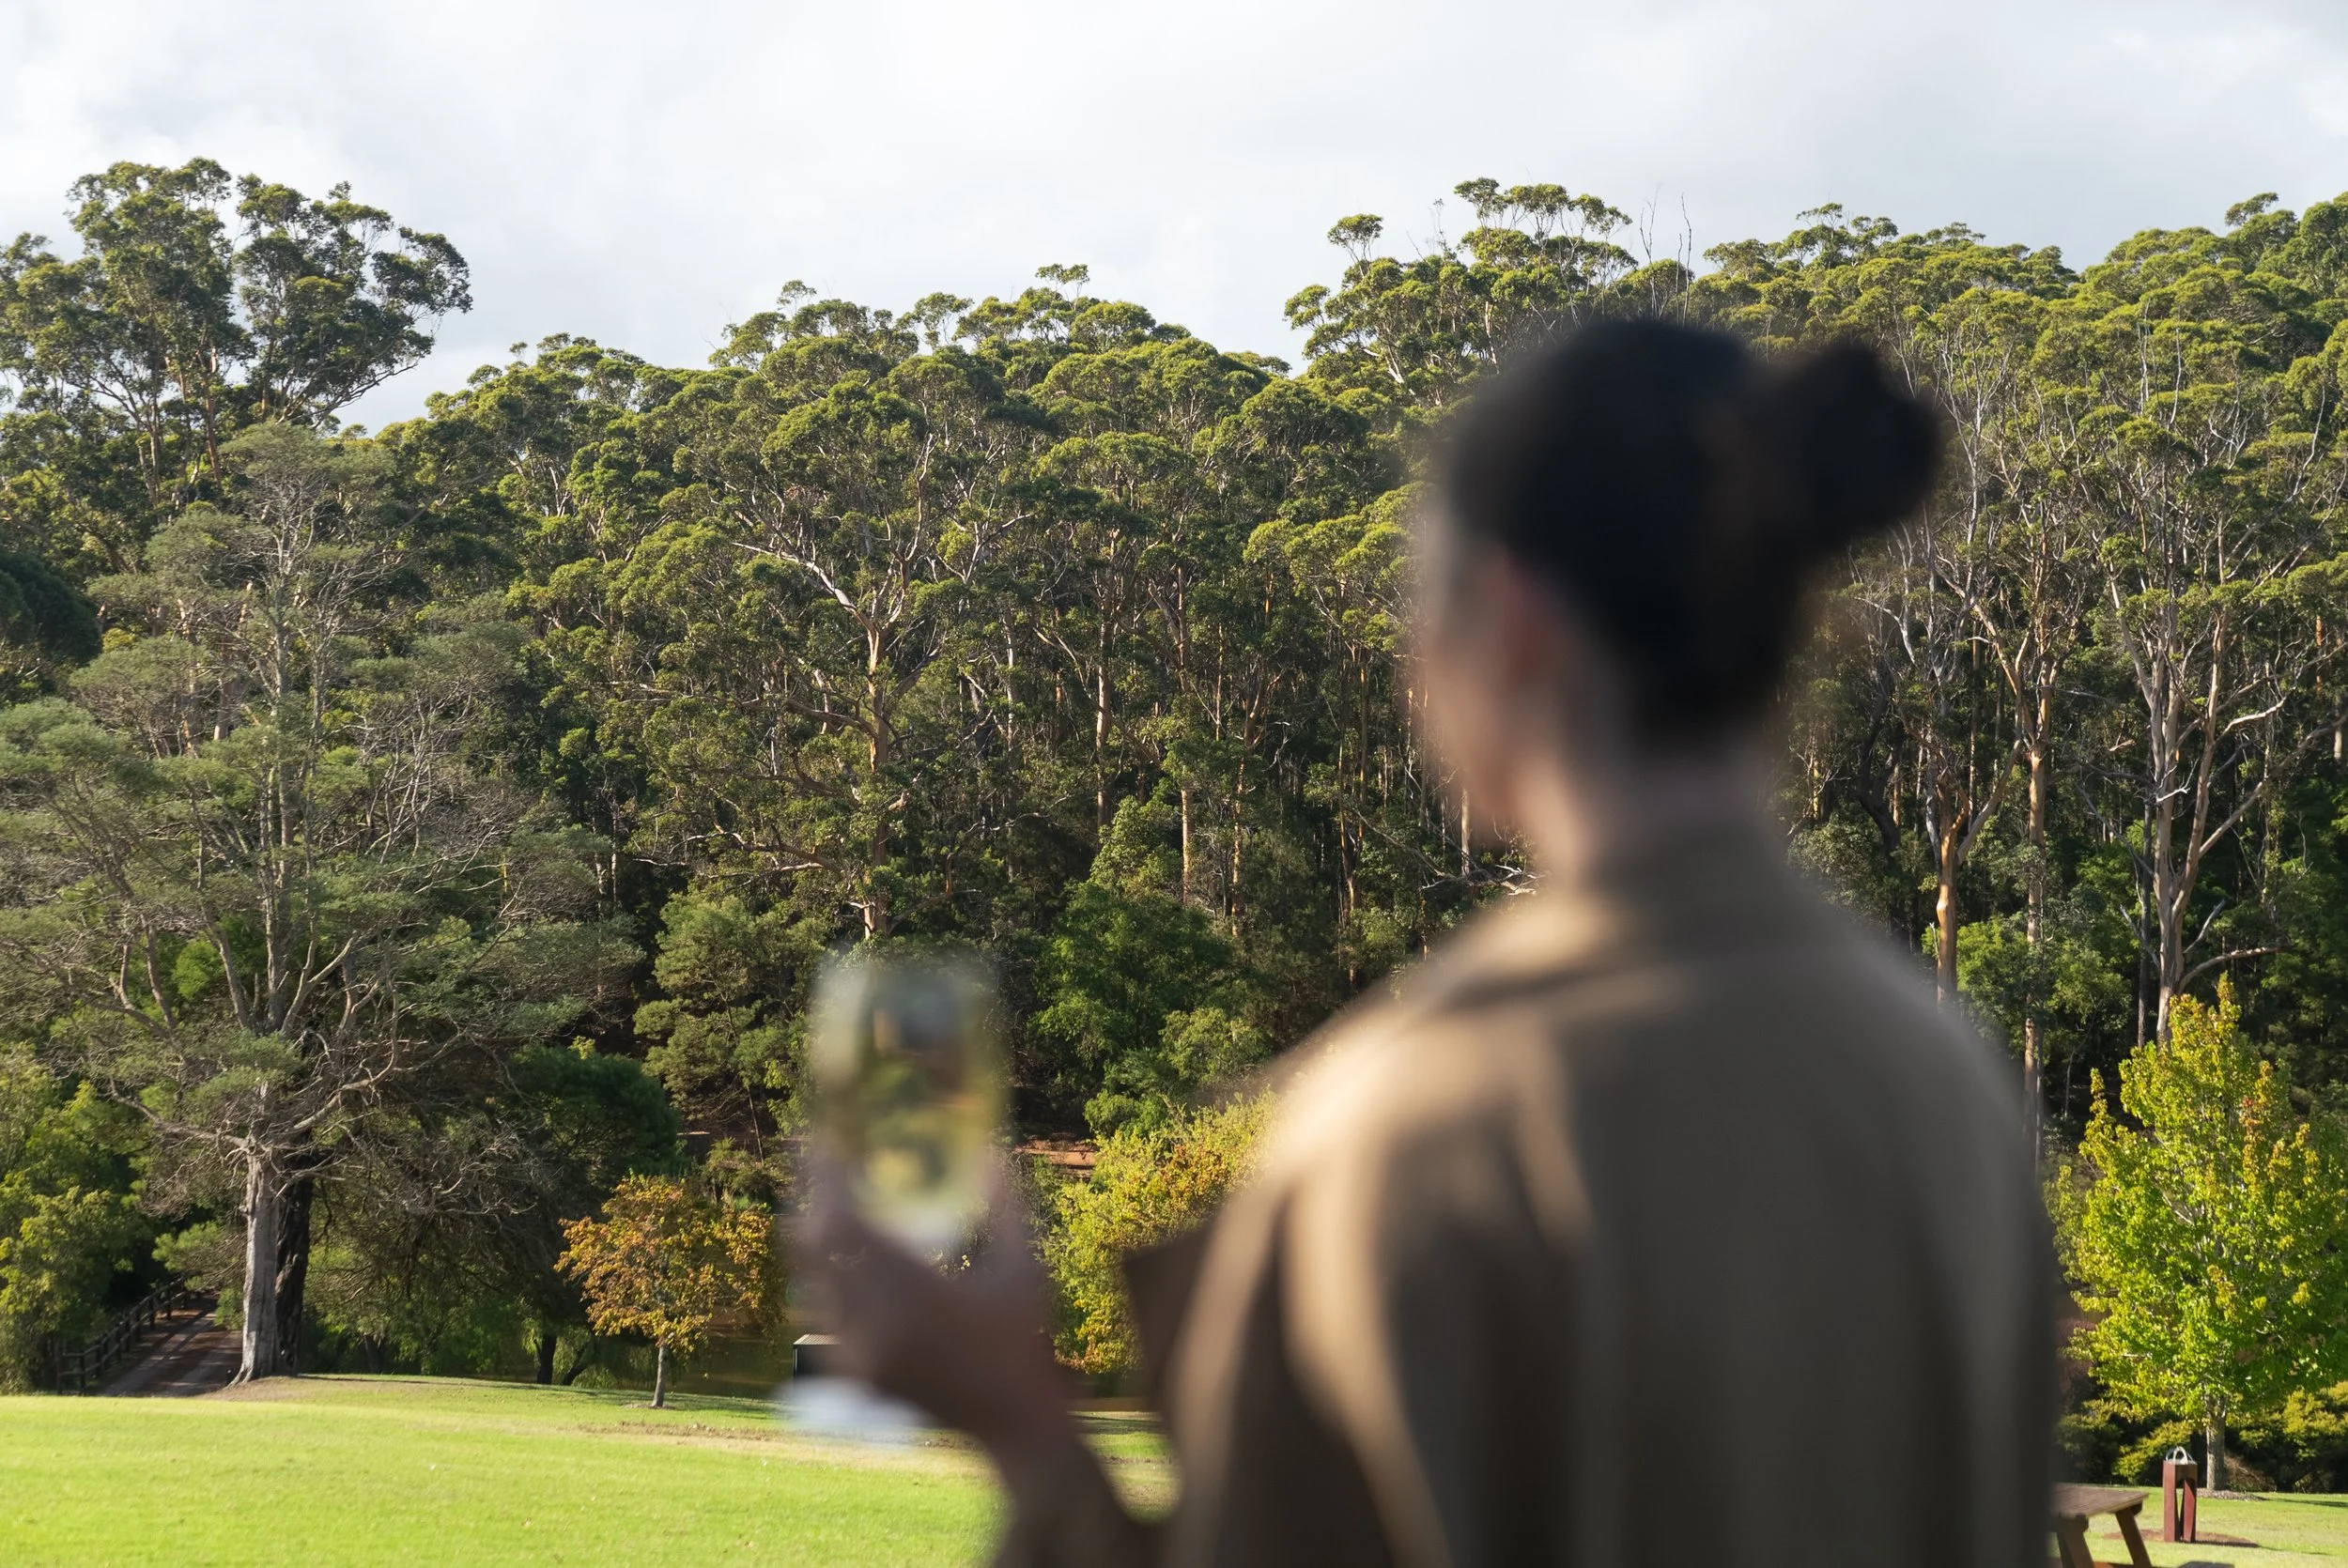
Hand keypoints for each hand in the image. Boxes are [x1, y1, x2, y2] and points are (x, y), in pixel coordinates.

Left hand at [793, 1157, 1082, 1477]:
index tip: (822, 1144)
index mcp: (914, 1291)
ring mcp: (860, 1354)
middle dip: (809, 1202)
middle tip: (815, 1167)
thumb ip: (1005, 1209)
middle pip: (812, 1249)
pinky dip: (826, 1285)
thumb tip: (991, 1151)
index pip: (843, 1224)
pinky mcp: (855, 1377)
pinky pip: (824, 1318)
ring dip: (815, 1245)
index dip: (824, 1180)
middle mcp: (876, 1323)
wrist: (1011, 1422)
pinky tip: (840, 1267)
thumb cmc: (1023, 1340)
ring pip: (811, 1283)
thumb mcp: (1024, 1269)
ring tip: (826, 1210)